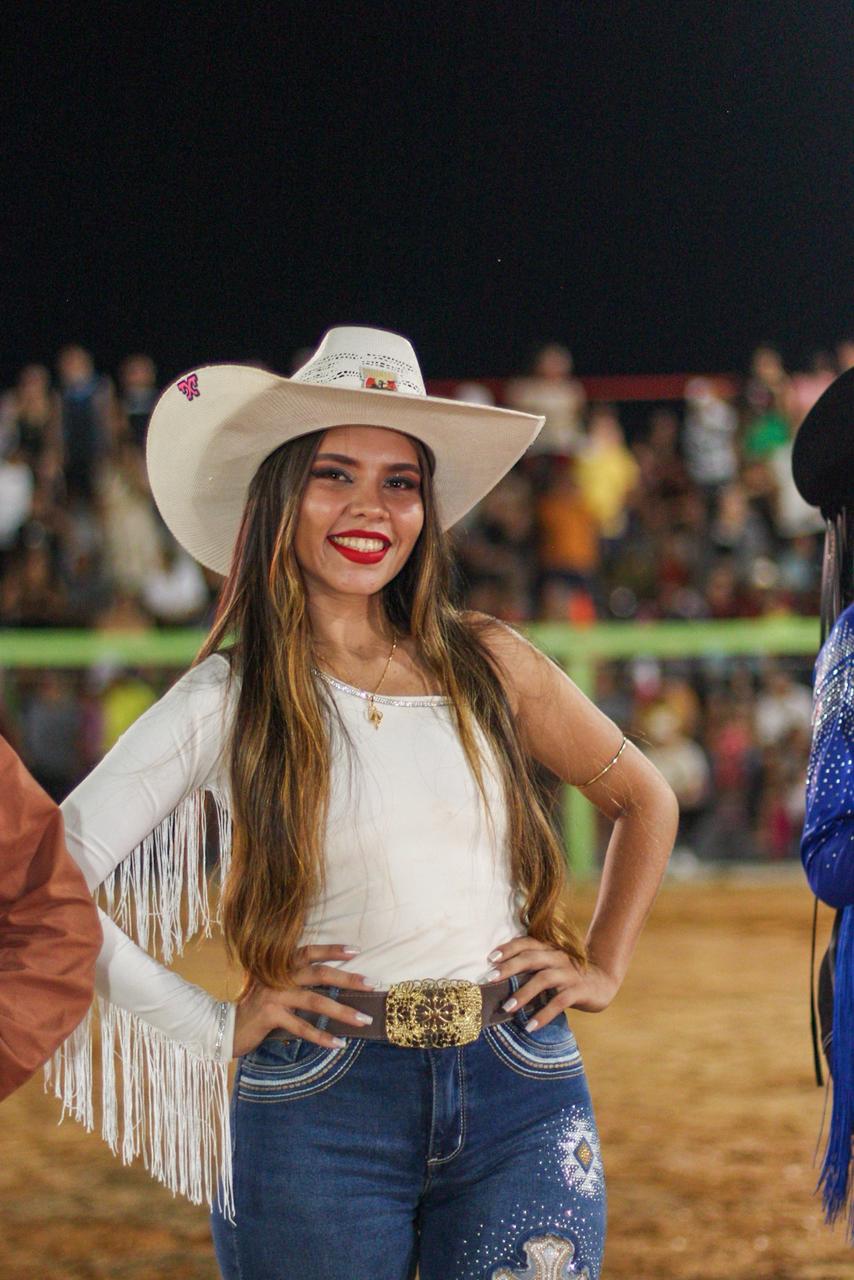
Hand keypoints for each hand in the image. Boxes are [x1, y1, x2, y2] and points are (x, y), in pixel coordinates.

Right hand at [232, 944, 377, 1057]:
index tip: (357, 951)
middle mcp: (278, 976)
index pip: (310, 951)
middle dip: (348, 978)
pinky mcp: (270, 1016)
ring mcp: (274, 995)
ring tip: (363, 1019)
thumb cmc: (256, 1007)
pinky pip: (301, 1027)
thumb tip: (330, 981)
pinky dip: (322, 1036)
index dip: (332, 950)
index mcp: (281, 965)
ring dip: (342, 1011)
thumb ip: (295, 980)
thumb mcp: (274, 987)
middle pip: (319, 973)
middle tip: (372, 983)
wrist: (224, 1026)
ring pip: (315, 1001)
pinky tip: (338, 1043)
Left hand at [485, 934, 619, 1028]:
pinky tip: (531, 1026)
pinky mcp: (579, 990)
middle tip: (490, 980)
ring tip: (507, 1007)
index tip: (490, 958)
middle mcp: (558, 957)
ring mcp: (569, 973)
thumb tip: (496, 980)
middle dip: (509, 968)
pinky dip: (544, 1014)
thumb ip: (530, 968)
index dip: (508, 948)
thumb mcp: (549, 966)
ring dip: (523, 993)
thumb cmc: (566, 975)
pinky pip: (559, 1002)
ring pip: (543, 979)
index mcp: (549, 948)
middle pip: (531, 958)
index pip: (526, 943)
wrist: (602, 981)